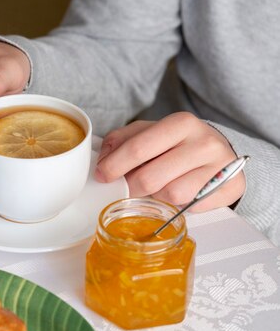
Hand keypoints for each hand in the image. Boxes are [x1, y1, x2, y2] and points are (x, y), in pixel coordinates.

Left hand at [95, 112, 244, 211]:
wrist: (221, 153)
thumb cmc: (178, 144)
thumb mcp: (150, 132)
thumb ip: (122, 140)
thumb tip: (102, 160)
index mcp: (181, 123)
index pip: (138, 148)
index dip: (114, 165)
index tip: (102, 175)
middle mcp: (203, 143)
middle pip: (150, 178)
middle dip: (131, 186)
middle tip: (127, 187)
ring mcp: (219, 167)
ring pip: (169, 195)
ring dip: (156, 196)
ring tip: (159, 186)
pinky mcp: (229, 189)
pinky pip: (189, 207)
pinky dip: (176, 205)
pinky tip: (178, 194)